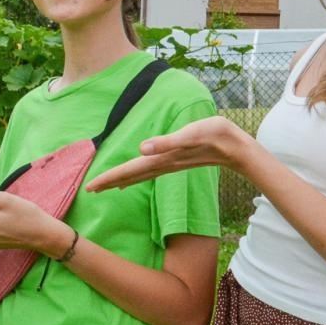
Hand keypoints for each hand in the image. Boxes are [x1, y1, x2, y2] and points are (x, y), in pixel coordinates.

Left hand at [86, 117, 248, 191]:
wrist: (236, 147)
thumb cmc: (216, 136)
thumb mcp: (191, 134)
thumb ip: (167, 142)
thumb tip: (142, 147)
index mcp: (162, 158)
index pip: (130, 170)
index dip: (109, 178)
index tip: (90, 187)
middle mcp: (163, 164)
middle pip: (131, 175)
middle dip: (110, 182)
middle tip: (89, 190)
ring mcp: (170, 164)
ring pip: (139, 174)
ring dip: (122, 180)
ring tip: (105, 186)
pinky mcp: (176, 160)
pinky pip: (150, 170)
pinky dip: (137, 175)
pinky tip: (133, 177)